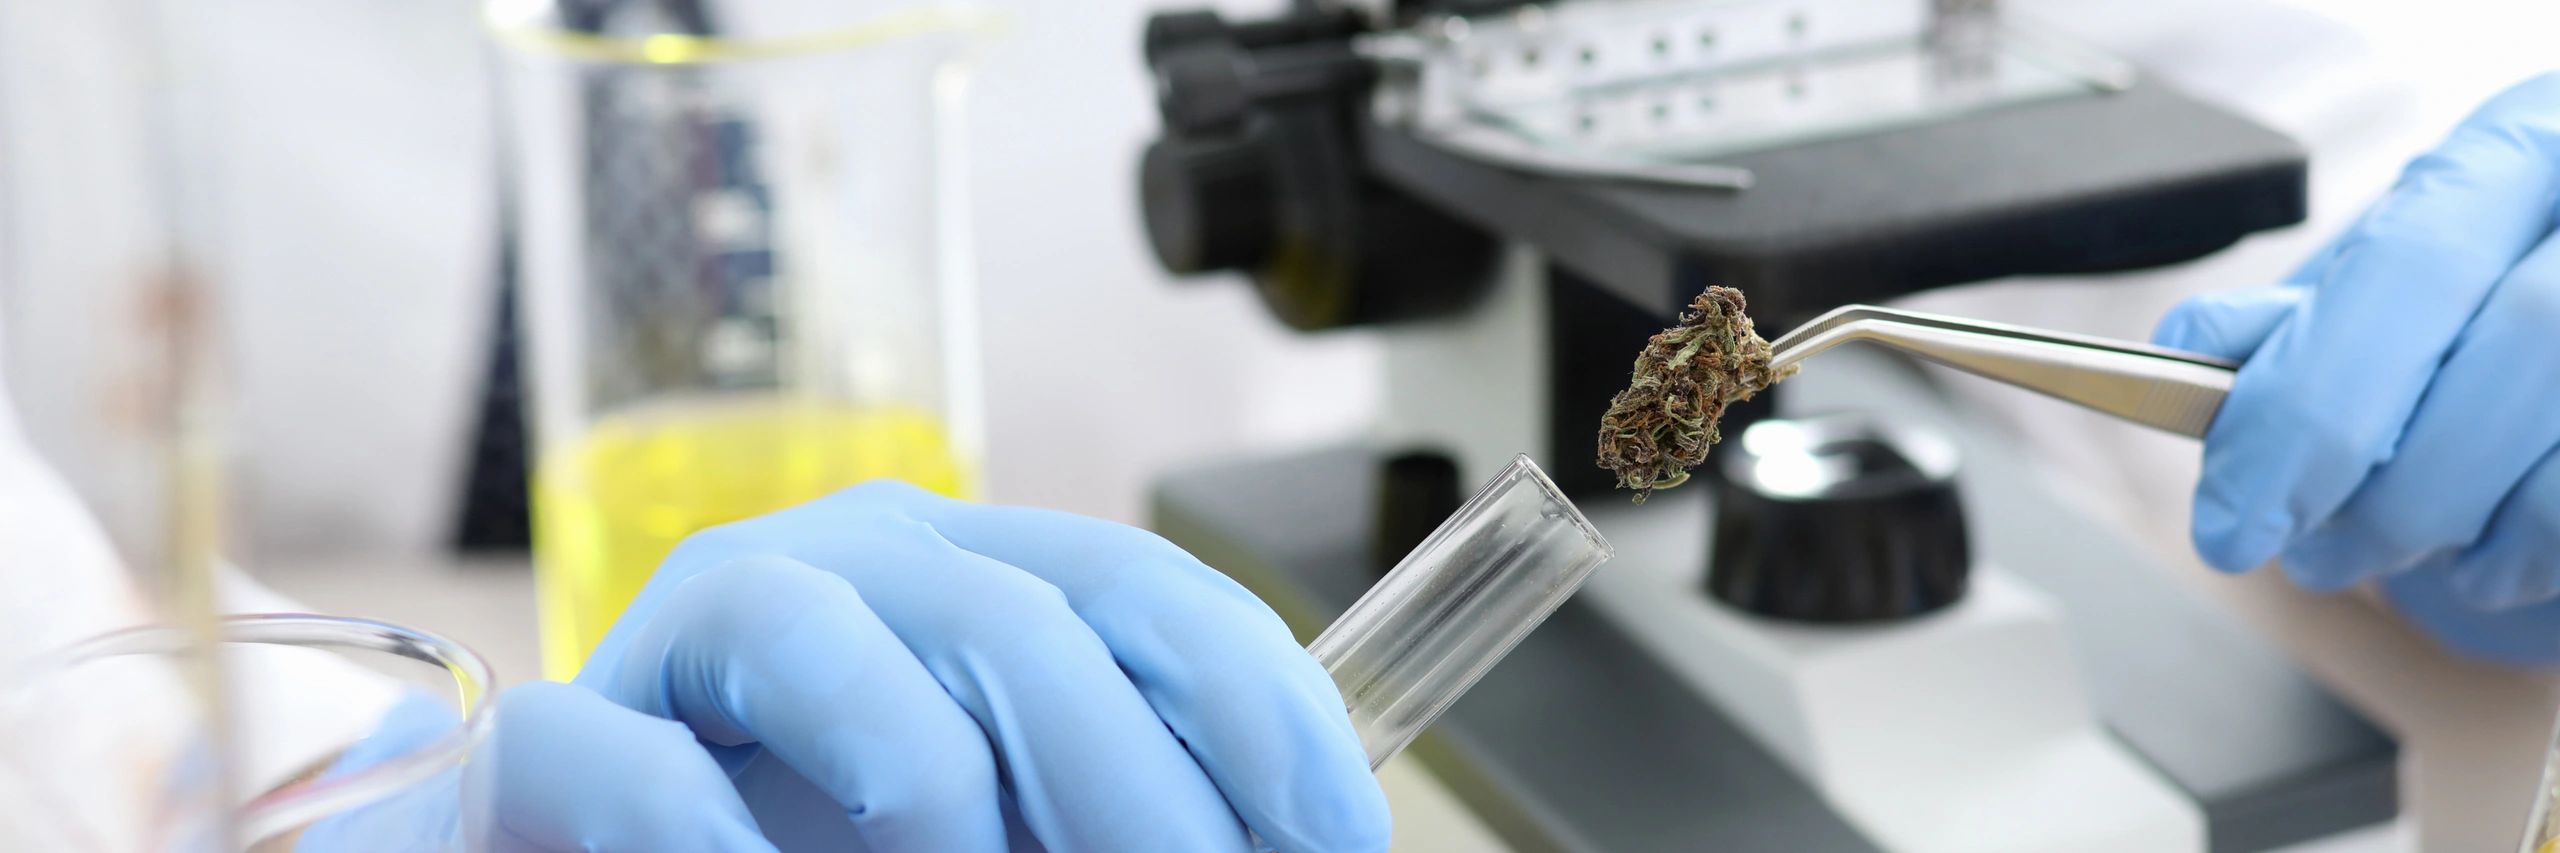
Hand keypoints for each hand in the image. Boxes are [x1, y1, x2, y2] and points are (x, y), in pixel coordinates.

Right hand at [545, 480, 1382, 850]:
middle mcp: (852, 566)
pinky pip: (637, 763)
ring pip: (831, 644)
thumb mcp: (1015, 821)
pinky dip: (712, 845)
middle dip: (1133, 792)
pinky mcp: (564, 732)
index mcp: (976, 578)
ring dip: (938, 801)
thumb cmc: (836, 845)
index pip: (1144, 592)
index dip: (1258, 712)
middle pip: (1019, 626)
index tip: (1338, 840)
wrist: (619, 852)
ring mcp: (699, 628)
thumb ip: (1112, 810)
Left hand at [2152, 73, 2559, 662]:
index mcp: (2524, 145)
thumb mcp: (2371, 294)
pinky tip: (2478, 557)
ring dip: (2451, 528)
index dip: (2311, 400)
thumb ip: (2295, 322)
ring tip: (2380, 551)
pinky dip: (2520, 555)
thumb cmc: (2465, 315)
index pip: (2415, 262)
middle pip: (2524, 342)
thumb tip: (2195, 346)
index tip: (2234, 515)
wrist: (2552, 361)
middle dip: (2388, 481)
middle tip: (2309, 551)